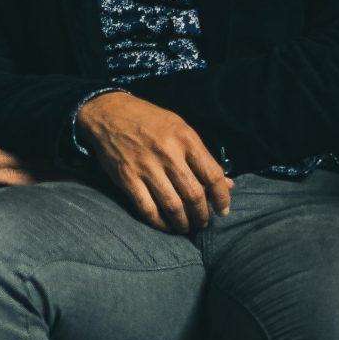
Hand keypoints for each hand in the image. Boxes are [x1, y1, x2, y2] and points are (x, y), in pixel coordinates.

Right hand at [76, 91, 231, 232]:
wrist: (110, 113)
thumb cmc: (150, 121)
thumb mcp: (181, 129)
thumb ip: (203, 157)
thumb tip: (228, 183)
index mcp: (186, 139)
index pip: (213, 175)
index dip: (222, 197)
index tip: (223, 210)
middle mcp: (168, 153)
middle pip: (194, 195)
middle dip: (202, 215)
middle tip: (203, 222)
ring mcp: (146, 167)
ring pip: (172, 205)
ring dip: (183, 222)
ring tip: (187, 226)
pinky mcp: (127, 178)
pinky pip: (147, 208)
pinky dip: (159, 222)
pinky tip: (165, 225)